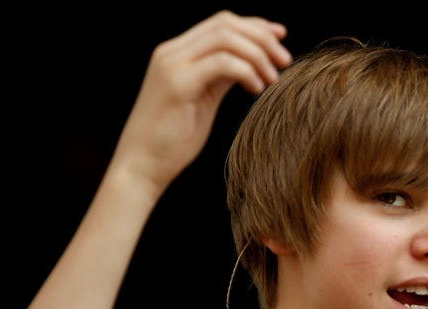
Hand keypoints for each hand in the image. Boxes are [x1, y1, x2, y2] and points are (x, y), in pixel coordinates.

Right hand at [107, 11, 291, 199]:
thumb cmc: (174, 139)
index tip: (281, 39)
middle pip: (226, 24)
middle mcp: (172, 52)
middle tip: (285, 61)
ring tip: (273, 79)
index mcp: (177, 52)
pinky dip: (247, 72)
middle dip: (262, 38)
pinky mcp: (178, 84)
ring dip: (258, 55)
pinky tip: (256, 90)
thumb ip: (221, 76)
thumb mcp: (203, 99)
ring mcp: (172, 65)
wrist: (142, 166)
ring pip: (226, 39)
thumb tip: (250, 63)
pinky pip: (222, 64)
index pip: (222, 23)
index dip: (255, 26)